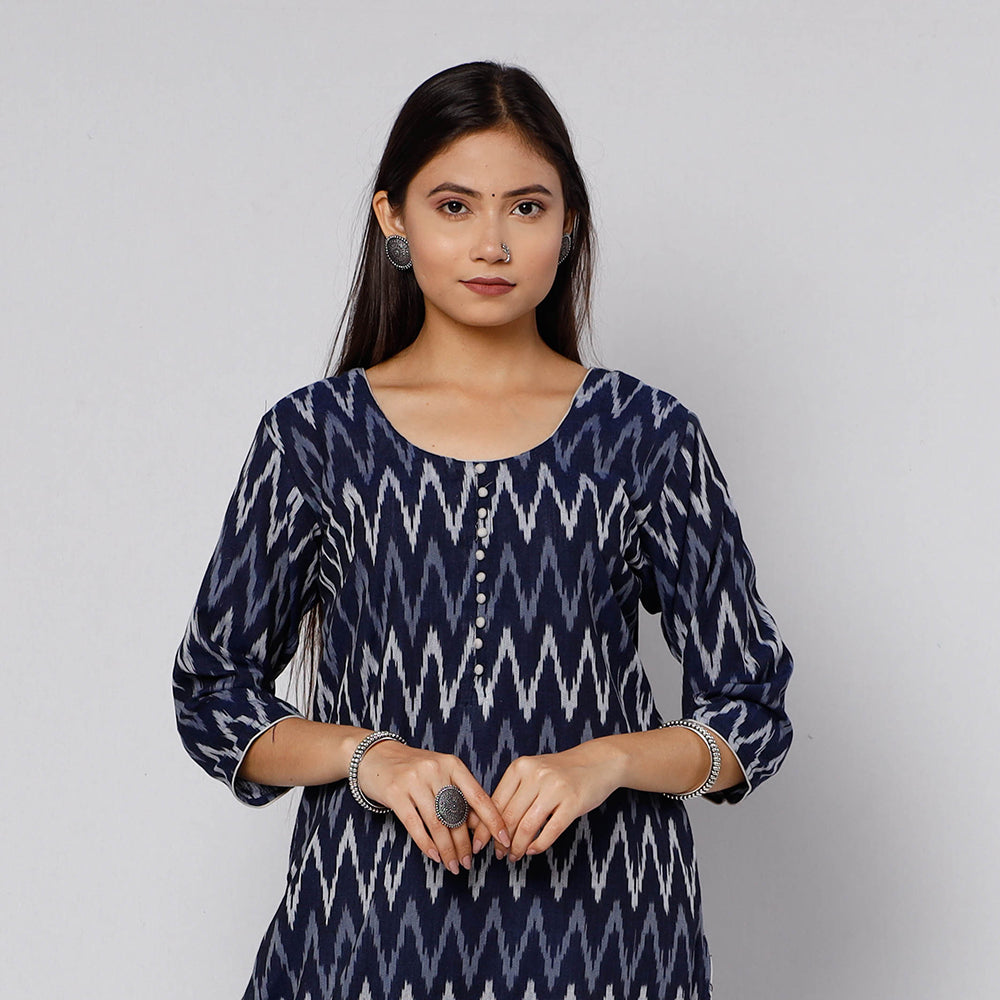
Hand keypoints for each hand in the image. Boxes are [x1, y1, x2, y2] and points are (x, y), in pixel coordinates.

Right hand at [356, 740, 511, 873]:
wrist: (375, 755)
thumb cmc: (413, 768)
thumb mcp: (440, 773)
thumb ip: (457, 794)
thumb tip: (478, 827)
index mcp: (452, 765)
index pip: (479, 797)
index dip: (493, 821)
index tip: (504, 840)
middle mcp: (436, 770)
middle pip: (457, 815)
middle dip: (465, 845)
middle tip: (469, 863)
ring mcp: (415, 780)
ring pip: (438, 824)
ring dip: (448, 850)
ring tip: (453, 866)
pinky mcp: (395, 793)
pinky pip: (415, 825)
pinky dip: (427, 845)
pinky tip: (434, 856)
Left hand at [468, 741, 622, 861]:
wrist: (598, 762)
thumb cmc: (560, 772)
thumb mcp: (533, 773)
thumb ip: (513, 792)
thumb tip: (486, 822)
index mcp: (520, 767)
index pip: (495, 802)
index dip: (485, 827)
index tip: (480, 843)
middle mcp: (535, 775)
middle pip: (509, 816)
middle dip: (500, 841)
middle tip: (499, 854)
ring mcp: (555, 788)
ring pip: (527, 827)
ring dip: (518, 847)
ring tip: (515, 856)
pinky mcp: (573, 802)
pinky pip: (550, 831)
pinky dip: (538, 845)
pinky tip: (532, 850)